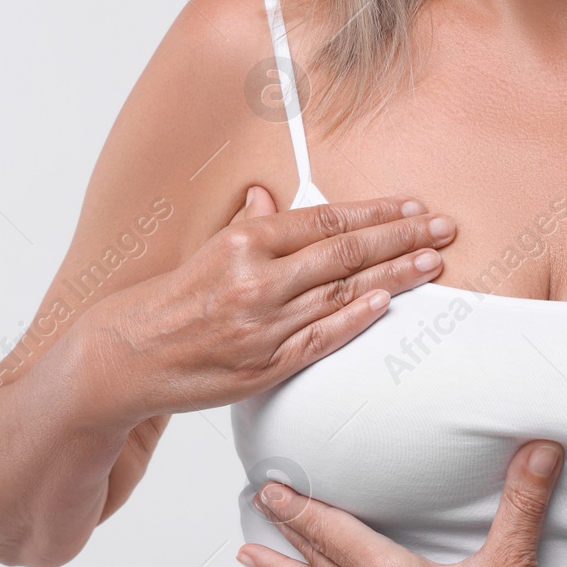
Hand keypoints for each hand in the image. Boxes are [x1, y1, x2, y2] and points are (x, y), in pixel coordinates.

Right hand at [78, 185, 456, 425]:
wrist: (122, 358)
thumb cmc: (163, 303)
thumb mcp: (202, 252)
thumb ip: (247, 227)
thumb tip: (274, 198)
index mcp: (242, 242)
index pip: (324, 221)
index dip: (374, 212)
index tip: (412, 206)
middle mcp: (255, 281)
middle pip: (345, 254)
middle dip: (401, 238)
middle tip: (444, 228)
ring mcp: (261, 327)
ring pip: (343, 295)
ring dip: (395, 276)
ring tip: (433, 263)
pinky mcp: (263, 368)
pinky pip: (322, 340)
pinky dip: (357, 321)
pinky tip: (389, 303)